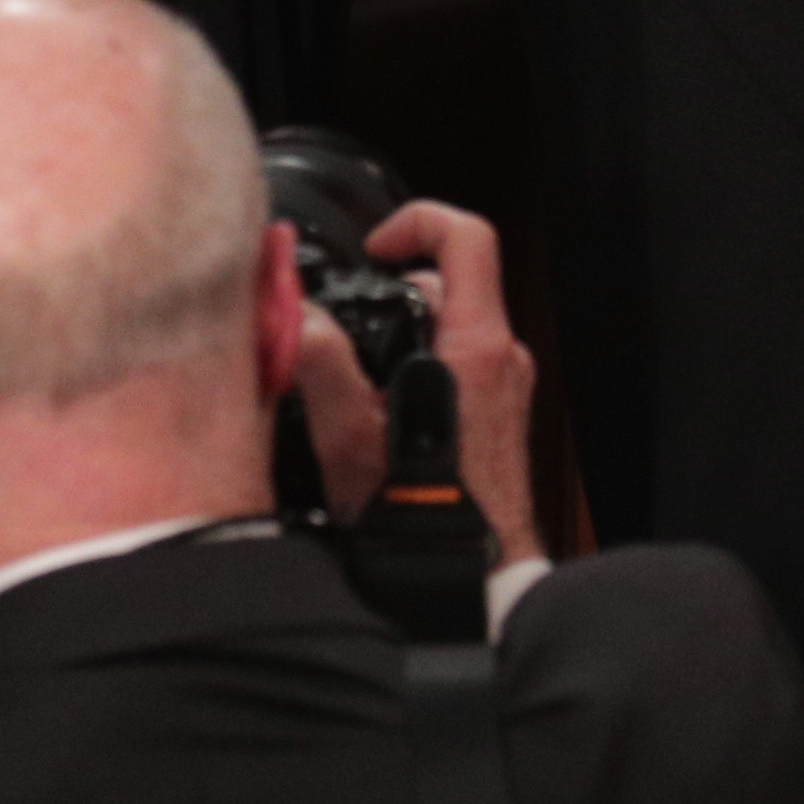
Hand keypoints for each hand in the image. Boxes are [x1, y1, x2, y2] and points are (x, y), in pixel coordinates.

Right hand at [288, 199, 543, 566]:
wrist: (471, 582)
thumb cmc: (423, 522)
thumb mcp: (351, 442)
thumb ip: (322, 366)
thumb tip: (298, 316)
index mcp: (475, 348)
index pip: (468, 238)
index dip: (418, 222)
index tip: (375, 249)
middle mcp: (501, 359)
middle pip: (452, 284)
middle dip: (393, 294)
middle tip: (347, 327)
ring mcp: (505, 389)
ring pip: (452, 328)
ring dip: (402, 337)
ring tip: (356, 378)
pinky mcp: (499, 417)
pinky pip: (460, 365)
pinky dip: (420, 368)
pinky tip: (380, 413)